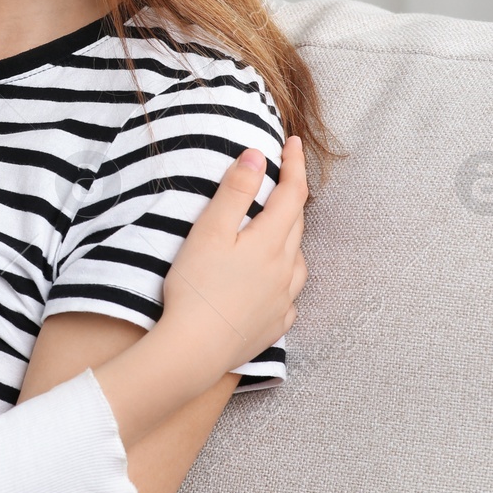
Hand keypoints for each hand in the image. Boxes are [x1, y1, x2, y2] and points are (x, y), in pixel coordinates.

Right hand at [162, 135, 308, 376]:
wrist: (195, 349)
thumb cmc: (196, 287)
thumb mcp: (209, 231)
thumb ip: (235, 191)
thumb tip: (256, 155)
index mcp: (270, 242)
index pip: (292, 193)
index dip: (293, 164)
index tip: (292, 142)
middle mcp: (285, 270)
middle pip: (296, 224)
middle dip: (291, 197)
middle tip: (279, 179)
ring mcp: (283, 300)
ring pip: (297, 260)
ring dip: (290, 239)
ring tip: (274, 231)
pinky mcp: (274, 325)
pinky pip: (289, 295)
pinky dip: (284, 279)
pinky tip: (270, 283)